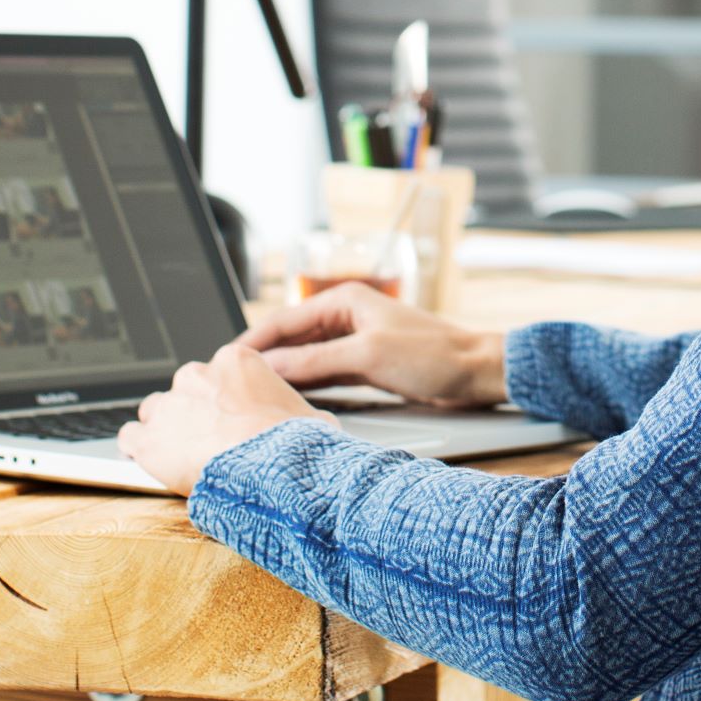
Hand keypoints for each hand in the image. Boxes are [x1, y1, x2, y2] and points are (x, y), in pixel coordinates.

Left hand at [119, 341, 334, 494]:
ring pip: (154, 410)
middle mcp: (196, 375)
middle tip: (210, 440)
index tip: (229, 419)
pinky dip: (138, 449)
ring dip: (165, 429)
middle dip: (193, 412)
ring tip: (180, 454)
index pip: (217, 373)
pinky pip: (130, 437)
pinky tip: (150, 461)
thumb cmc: (296, 444)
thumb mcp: (312, 416)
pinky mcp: (148, 440)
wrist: (271, 470)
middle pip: (185, 389)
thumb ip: (296, 411)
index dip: (222, 399)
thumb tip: (315, 423)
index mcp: (234, 361)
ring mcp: (168, 406)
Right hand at [240, 281, 507, 409]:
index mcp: (344, 301)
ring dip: (284, 375)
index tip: (225, 361)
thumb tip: (270, 367)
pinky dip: (307, 385)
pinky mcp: (366, 366)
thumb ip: (315, 362)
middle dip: (263, 359)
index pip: (284, 321)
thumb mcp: (366, 356)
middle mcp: (346, 317)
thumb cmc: (432, 355)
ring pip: (307, 359)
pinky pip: (325, 374)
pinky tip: (289, 399)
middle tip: (232, 383)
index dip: (253, 341)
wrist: (475, 372)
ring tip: (252, 394)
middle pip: (292, 340)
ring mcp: (355, 342)